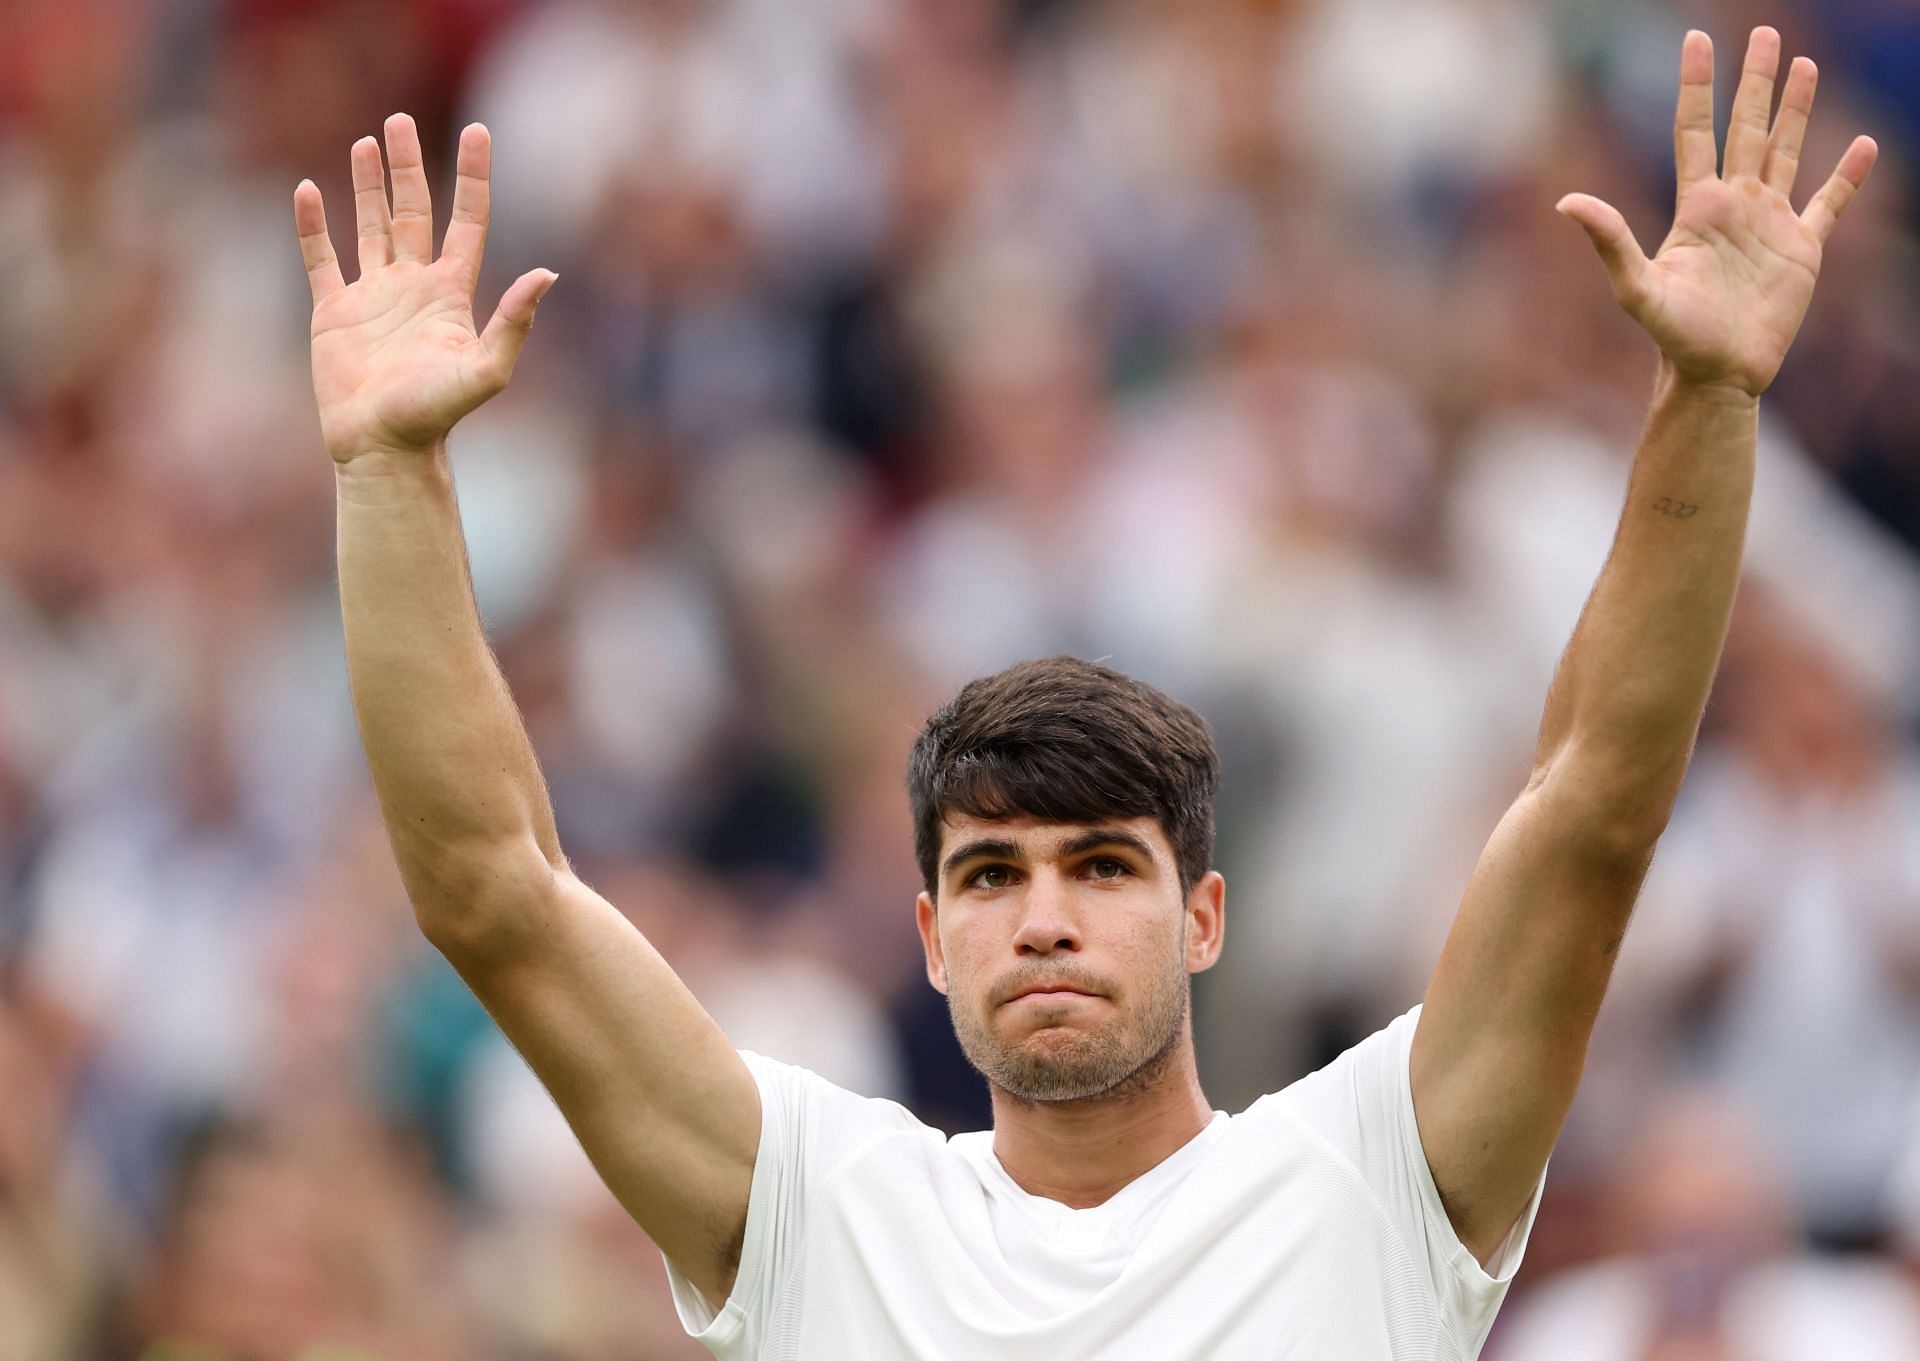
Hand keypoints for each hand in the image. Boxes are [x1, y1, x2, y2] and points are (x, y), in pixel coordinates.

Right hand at [294, 114, 555, 462]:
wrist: (384, 446)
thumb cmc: (436, 413)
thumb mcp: (485, 369)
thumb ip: (514, 323)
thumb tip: (547, 275)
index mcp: (451, 293)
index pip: (467, 220)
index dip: (473, 176)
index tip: (477, 130)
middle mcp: (414, 287)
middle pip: (414, 211)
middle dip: (407, 166)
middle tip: (399, 120)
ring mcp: (373, 297)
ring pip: (371, 226)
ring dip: (367, 185)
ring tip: (366, 142)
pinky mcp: (333, 314)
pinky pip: (321, 259)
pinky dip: (313, 226)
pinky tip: (308, 190)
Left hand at [1557, 28, 1876, 397]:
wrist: (1718, 374)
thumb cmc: (1674, 336)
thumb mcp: (1638, 288)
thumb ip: (1610, 242)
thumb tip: (1567, 203)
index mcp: (1698, 206)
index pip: (1696, 130)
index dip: (1697, 86)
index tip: (1696, 40)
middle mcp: (1735, 205)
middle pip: (1747, 128)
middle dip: (1754, 81)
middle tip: (1763, 33)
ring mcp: (1770, 224)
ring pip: (1787, 150)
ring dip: (1797, 109)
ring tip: (1803, 65)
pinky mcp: (1802, 249)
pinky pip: (1829, 203)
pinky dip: (1847, 175)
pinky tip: (1862, 146)